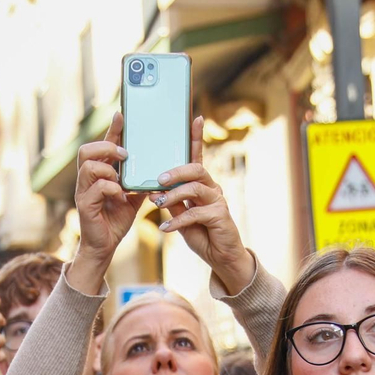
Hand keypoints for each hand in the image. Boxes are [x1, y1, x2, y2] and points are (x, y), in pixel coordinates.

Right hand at [70, 113, 147, 293]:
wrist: (105, 246)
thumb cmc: (116, 219)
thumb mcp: (132, 197)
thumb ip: (139, 181)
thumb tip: (156, 168)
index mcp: (100, 173)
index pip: (104, 145)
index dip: (112, 129)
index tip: (123, 114)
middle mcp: (88, 179)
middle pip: (86, 150)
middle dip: (106, 147)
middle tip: (124, 154)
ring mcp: (84, 191)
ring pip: (88, 166)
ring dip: (108, 168)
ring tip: (121, 178)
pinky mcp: (85, 205)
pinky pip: (96, 188)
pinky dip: (110, 188)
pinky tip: (120, 195)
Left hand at [152, 117, 254, 294]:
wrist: (221, 257)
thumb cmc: (202, 233)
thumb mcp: (181, 217)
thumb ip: (171, 203)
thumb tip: (153, 191)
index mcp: (202, 184)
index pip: (198, 157)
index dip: (197, 137)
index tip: (195, 118)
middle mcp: (212, 188)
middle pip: (195, 169)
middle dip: (175, 171)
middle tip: (158, 179)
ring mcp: (218, 201)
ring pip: (194, 189)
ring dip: (173, 196)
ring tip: (157, 204)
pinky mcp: (220, 216)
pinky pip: (195, 213)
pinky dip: (177, 221)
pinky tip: (165, 229)